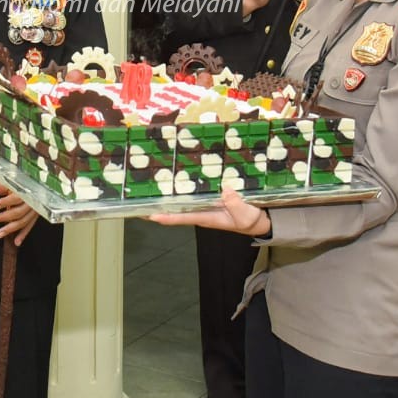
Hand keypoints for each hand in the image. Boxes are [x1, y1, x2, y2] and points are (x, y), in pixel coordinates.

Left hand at [0, 181, 39, 245]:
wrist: (41, 183)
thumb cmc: (26, 182)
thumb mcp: (14, 180)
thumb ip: (4, 184)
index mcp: (28, 191)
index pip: (16, 198)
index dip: (5, 202)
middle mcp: (33, 201)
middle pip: (19, 212)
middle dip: (5, 217)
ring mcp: (35, 209)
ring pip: (23, 221)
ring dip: (11, 229)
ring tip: (0, 233)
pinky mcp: (36, 215)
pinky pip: (30, 226)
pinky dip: (23, 234)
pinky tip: (17, 241)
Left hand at [148, 185, 270, 236]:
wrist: (260, 220)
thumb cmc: (250, 220)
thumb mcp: (246, 215)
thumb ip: (236, 204)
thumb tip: (224, 190)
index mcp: (205, 217)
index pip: (180, 218)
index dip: (163, 216)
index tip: (147, 214)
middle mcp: (200, 211)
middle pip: (174, 209)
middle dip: (157, 205)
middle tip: (137, 198)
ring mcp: (204, 204)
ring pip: (180, 200)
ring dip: (166, 195)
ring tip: (149, 185)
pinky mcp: (209, 197)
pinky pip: (191, 193)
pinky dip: (181, 187)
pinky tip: (173, 177)